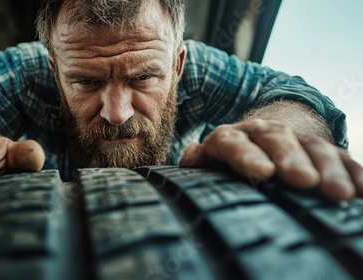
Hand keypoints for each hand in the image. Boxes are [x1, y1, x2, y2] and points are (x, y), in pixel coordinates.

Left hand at [179, 119, 362, 200]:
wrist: (256, 144)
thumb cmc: (225, 161)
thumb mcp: (206, 161)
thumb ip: (195, 160)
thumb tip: (190, 152)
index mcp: (229, 138)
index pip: (233, 141)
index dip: (247, 155)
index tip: (264, 172)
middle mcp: (262, 133)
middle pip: (277, 140)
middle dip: (292, 158)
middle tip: (304, 181)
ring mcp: (294, 140)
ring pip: (312, 147)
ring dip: (328, 169)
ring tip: (338, 193)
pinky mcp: (319, 151)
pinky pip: (340, 157)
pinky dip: (353, 172)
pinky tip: (361, 190)